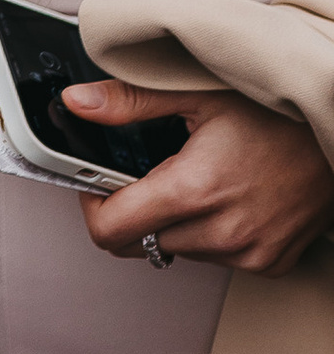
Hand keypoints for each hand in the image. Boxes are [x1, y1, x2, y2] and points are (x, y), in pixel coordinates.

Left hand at [63, 80, 333, 273]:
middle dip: (134, 210)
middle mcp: (222, 232)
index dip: (92, 205)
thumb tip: (76, 103)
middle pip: (141, 241)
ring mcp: (249, 253)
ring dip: (174, 222)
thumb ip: (130, 101)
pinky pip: (218, 258)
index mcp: (194, 190)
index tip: (95, 183)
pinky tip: (228, 198)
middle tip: (149, 171)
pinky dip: (211, 234)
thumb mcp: (198, 90)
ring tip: (199, 178)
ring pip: (179, 250)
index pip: (111, 230)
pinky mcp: (271, 263)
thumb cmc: (276, 109)